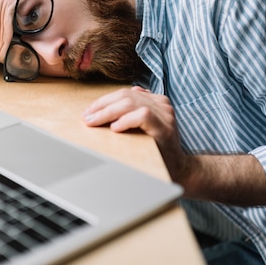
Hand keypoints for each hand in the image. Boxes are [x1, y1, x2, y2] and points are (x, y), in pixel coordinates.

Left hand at [83, 86, 265, 206]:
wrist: (179, 171)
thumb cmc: (156, 151)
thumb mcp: (142, 129)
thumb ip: (132, 115)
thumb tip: (107, 106)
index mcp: (155, 101)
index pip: (125, 93)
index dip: (104, 101)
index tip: (89, 112)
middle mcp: (162, 104)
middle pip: (125, 96)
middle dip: (102, 106)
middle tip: (86, 118)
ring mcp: (165, 114)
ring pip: (131, 103)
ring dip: (107, 112)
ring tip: (94, 122)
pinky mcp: (165, 127)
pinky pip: (143, 115)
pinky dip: (126, 120)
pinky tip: (115, 128)